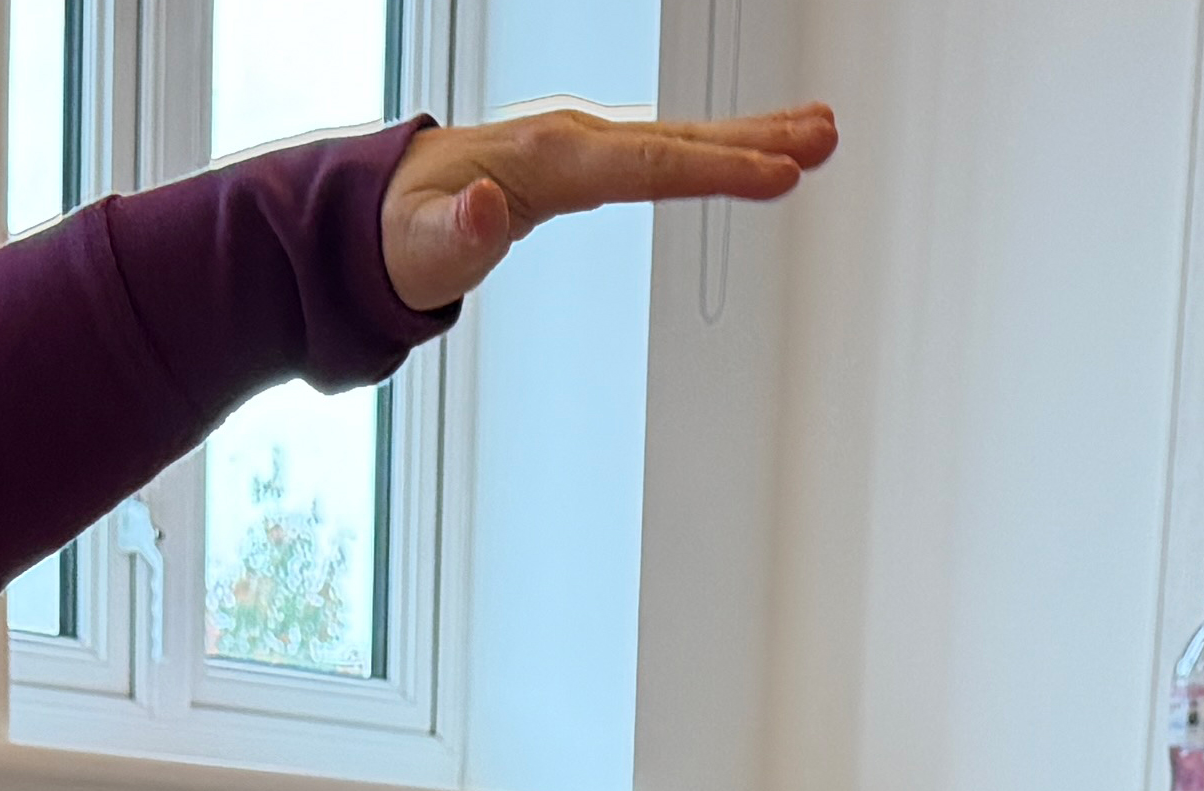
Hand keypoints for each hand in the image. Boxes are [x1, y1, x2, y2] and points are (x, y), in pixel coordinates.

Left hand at [378, 101, 835, 310]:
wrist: (378, 212)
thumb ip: (452, 236)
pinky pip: (669, 151)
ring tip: (822, 130)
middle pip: (679, 139)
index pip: (646, 165)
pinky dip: (720, 146)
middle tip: (824, 137)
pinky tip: (762, 149)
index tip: (775, 176)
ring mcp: (584, 149)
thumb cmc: (398, 233)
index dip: (714, 170)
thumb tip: (484, 208)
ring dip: (754, 134)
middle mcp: (571, 143)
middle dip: (754, 140)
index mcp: (542, 161)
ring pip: (682, 138)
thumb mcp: (413, 248)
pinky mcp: (591, 162)